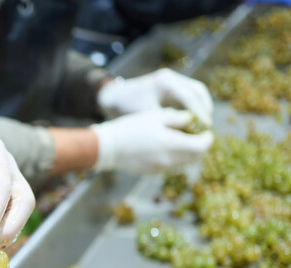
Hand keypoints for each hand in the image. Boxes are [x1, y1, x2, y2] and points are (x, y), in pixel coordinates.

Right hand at [90, 108, 212, 173]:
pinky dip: (178, 161)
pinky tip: (170, 151)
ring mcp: (161, 169)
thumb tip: (192, 119)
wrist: (107, 147)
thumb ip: (177, 118)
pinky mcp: (152, 173)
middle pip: (196, 158)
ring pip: (186, 165)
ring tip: (185, 144)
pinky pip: (173, 169)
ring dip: (190, 156)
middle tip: (199, 138)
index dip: (207, 139)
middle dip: (201, 148)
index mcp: (172, 144)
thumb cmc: (130, 127)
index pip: (202, 146)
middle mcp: (170, 160)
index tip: (207, 132)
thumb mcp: (155, 116)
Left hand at [98, 69, 212, 125]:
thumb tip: (186, 134)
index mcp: (164, 82)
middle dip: (205, 108)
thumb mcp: (146, 116)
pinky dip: (193, 107)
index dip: (199, 112)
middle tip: (208, 127)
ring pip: (195, 92)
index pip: (189, 96)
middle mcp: (170, 78)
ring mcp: (171, 80)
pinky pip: (188, 95)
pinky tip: (194, 121)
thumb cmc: (126, 107)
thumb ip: (166, 123)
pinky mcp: (170, 86)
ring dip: (201, 107)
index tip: (205, 127)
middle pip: (197, 90)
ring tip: (204, 125)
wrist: (113, 97)